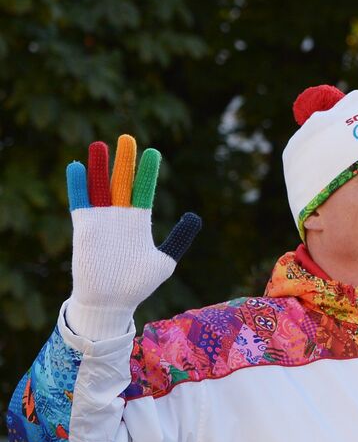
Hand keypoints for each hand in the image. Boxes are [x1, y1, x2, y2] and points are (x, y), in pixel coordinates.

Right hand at [66, 134, 201, 339]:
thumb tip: (194, 216)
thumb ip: (180, 237)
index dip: (147, 171)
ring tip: (99, 145)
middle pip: (122, 181)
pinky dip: (78, 185)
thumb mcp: (165, 260)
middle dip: (125, 160)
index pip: (144, 189)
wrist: (111, 303)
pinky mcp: (85, 228)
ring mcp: (102, 220)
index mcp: (140, 221)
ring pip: (100, 187)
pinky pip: (80, 202)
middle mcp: (120, 216)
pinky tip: (78, 167)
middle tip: (127, 138)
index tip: (153, 153)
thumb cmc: (138, 283)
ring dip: (99, 166)